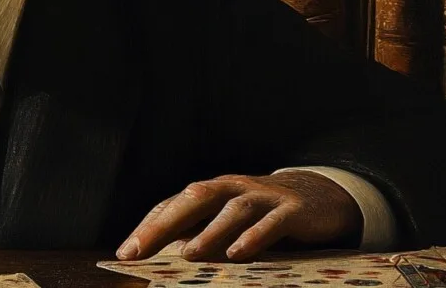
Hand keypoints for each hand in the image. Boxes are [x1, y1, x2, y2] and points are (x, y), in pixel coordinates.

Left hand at [115, 172, 361, 261]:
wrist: (321, 197)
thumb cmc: (263, 215)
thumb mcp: (229, 223)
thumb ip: (200, 235)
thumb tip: (166, 258)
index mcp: (212, 192)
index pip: (173, 204)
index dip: (148, 227)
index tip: (124, 253)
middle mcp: (234, 188)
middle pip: (195, 199)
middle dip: (164, 225)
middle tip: (139, 251)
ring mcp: (264, 196)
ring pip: (233, 209)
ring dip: (209, 232)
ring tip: (188, 254)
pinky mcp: (293, 210)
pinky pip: (272, 221)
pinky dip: (255, 236)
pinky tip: (238, 253)